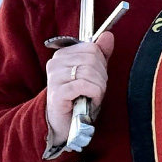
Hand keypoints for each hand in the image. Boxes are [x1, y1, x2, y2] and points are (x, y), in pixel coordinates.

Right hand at [45, 32, 114, 146]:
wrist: (64, 125)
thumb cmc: (78, 99)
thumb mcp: (92, 75)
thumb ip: (100, 55)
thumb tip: (108, 36)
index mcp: (62, 55)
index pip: (92, 48)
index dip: (101, 65)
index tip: (96, 79)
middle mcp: (55, 63)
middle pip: (92, 59)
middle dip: (101, 77)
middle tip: (96, 91)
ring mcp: (54, 77)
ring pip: (89, 72)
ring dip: (98, 88)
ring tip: (92, 98)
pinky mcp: (57, 92)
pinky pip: (84, 85)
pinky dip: (94, 95)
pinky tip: (90, 102)